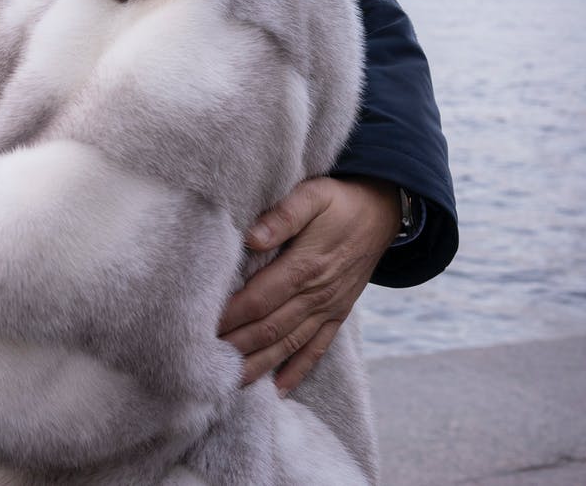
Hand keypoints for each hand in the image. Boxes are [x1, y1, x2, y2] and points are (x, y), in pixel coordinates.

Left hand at [218, 176, 399, 395]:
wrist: (384, 209)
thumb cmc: (340, 200)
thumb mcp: (313, 196)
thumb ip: (283, 216)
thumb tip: (252, 238)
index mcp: (306, 265)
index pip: (260, 299)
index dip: (231, 316)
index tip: (202, 328)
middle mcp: (317, 293)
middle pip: (270, 328)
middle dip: (236, 347)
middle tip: (204, 363)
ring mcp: (329, 307)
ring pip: (289, 344)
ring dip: (259, 365)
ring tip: (229, 383)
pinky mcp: (338, 313)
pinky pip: (317, 348)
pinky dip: (297, 370)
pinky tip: (278, 389)